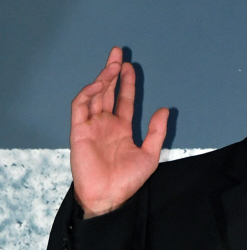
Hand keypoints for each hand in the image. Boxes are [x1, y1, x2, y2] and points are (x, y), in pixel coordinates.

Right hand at [70, 46, 168, 217]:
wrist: (109, 197)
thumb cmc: (128, 181)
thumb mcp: (150, 155)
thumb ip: (156, 132)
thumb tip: (164, 109)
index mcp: (121, 129)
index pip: (123, 100)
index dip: (127, 83)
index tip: (130, 67)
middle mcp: (105, 124)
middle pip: (107, 92)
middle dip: (111, 72)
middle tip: (117, 53)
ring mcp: (91, 126)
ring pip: (94, 95)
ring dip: (102, 79)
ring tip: (112, 64)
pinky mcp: (79, 131)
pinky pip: (80, 107)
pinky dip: (88, 94)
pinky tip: (99, 84)